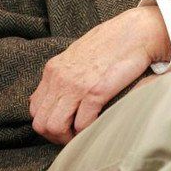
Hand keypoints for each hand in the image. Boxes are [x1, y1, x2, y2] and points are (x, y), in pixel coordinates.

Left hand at [29, 5, 170, 143]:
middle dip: (56, 136)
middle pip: (41, 122)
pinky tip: (98, 124)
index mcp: (53, 69)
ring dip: (69, 138)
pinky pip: (82, 124)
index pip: (34, 108)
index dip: (47, 123)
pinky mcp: (96, 91)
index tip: (64, 125)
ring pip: (56, 127)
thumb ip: (62, 73)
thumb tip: (51, 95)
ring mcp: (76, 85)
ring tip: (84, 135)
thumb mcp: (77, 55)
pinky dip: (88, 131)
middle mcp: (59, 78)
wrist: (136, 31)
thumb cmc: (111, 43)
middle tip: (73, 137)